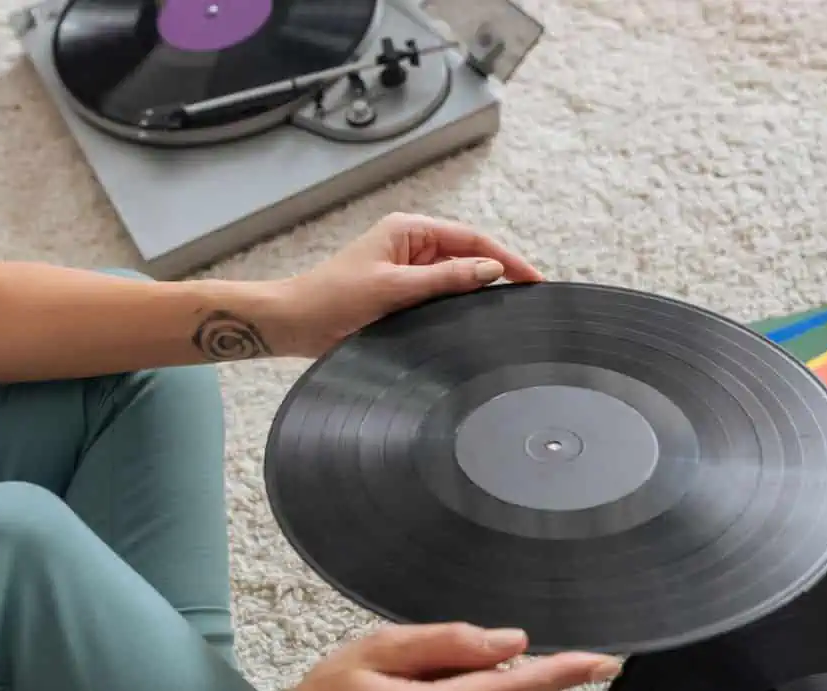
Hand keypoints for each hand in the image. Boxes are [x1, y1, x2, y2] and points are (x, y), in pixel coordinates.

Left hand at [267, 213, 544, 356]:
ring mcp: (406, 272)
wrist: (292, 324)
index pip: (471, 240)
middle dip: (497, 275)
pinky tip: (472, 323)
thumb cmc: (332, 300)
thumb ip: (444, 278)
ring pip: (454, 280)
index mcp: (409, 231)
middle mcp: (410, 246)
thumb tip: (491, 269)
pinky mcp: (400, 296)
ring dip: (476, 294)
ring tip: (508, 313)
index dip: (505, 258)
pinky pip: (438, 299)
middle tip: (529, 300)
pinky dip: (456, 308)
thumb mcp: (393, 288)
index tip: (533, 279)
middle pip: (467, 258)